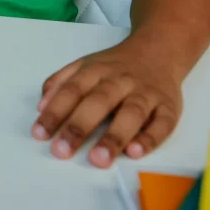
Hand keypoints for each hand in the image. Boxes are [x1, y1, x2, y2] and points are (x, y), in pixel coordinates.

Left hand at [31, 40, 183, 168]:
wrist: (159, 50)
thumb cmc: (115, 66)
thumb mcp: (84, 65)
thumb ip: (61, 83)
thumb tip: (41, 106)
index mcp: (96, 70)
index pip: (72, 90)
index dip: (55, 111)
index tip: (40, 134)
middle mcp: (121, 81)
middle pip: (99, 101)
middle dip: (79, 126)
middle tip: (61, 151)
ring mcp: (147, 93)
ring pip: (132, 113)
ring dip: (114, 136)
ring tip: (98, 159)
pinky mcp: (170, 107)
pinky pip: (163, 123)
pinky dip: (150, 138)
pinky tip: (134, 152)